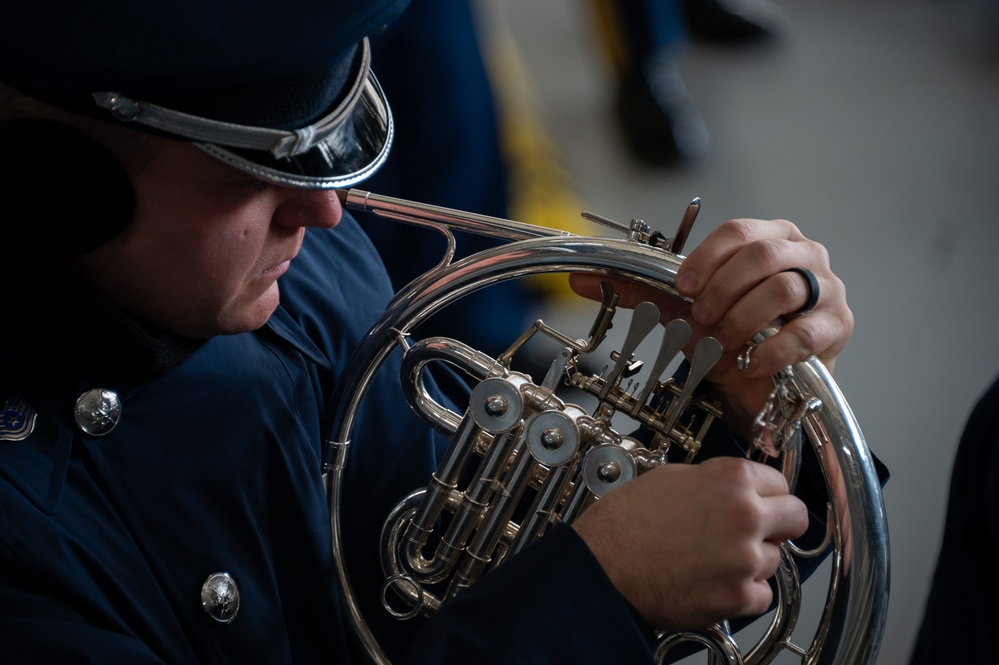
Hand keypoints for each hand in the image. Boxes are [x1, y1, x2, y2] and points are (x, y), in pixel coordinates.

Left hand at [570, 218, 853, 435]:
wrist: (758, 378)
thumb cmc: (729, 331)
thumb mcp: (679, 306)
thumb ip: (636, 289)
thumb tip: (579, 279)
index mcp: (769, 236)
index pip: (739, 230)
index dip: (706, 258)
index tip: (682, 287)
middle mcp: (803, 254)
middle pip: (765, 254)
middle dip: (724, 288)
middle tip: (700, 316)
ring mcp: (827, 289)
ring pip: (786, 289)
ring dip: (744, 318)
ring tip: (721, 341)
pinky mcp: (838, 327)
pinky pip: (806, 332)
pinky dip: (772, 349)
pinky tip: (750, 362)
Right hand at [572, 456, 808, 629]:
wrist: (602, 568)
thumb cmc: (624, 524)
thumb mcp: (671, 478)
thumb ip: (715, 482)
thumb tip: (736, 489)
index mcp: (731, 479)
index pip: (780, 482)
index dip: (767, 494)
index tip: (762, 503)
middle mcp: (746, 515)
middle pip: (796, 518)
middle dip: (779, 525)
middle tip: (755, 532)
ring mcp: (745, 558)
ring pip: (775, 560)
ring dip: (752, 561)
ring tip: (712, 560)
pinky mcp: (738, 597)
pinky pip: (762, 596)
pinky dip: (742, 593)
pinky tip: (713, 583)